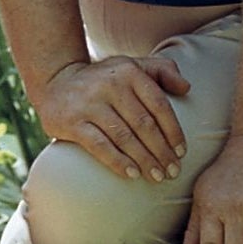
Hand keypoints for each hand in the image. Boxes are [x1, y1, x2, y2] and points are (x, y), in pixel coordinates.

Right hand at [35, 54, 189, 181]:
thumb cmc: (104, 79)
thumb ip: (162, 70)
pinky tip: (132, 174)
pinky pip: (99, 145)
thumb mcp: (131, 66)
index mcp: (129, 71)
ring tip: (156, 177)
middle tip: (172, 171)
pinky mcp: (72, 121)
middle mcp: (110, 85)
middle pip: (144, 124)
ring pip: (124, 137)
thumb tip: (186, 88)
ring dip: (144, 160)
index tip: (181, 152)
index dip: (173, 131)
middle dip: (161, 152)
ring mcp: (90, 104)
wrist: (56, 81)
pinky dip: (117, 161)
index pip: (159, 105)